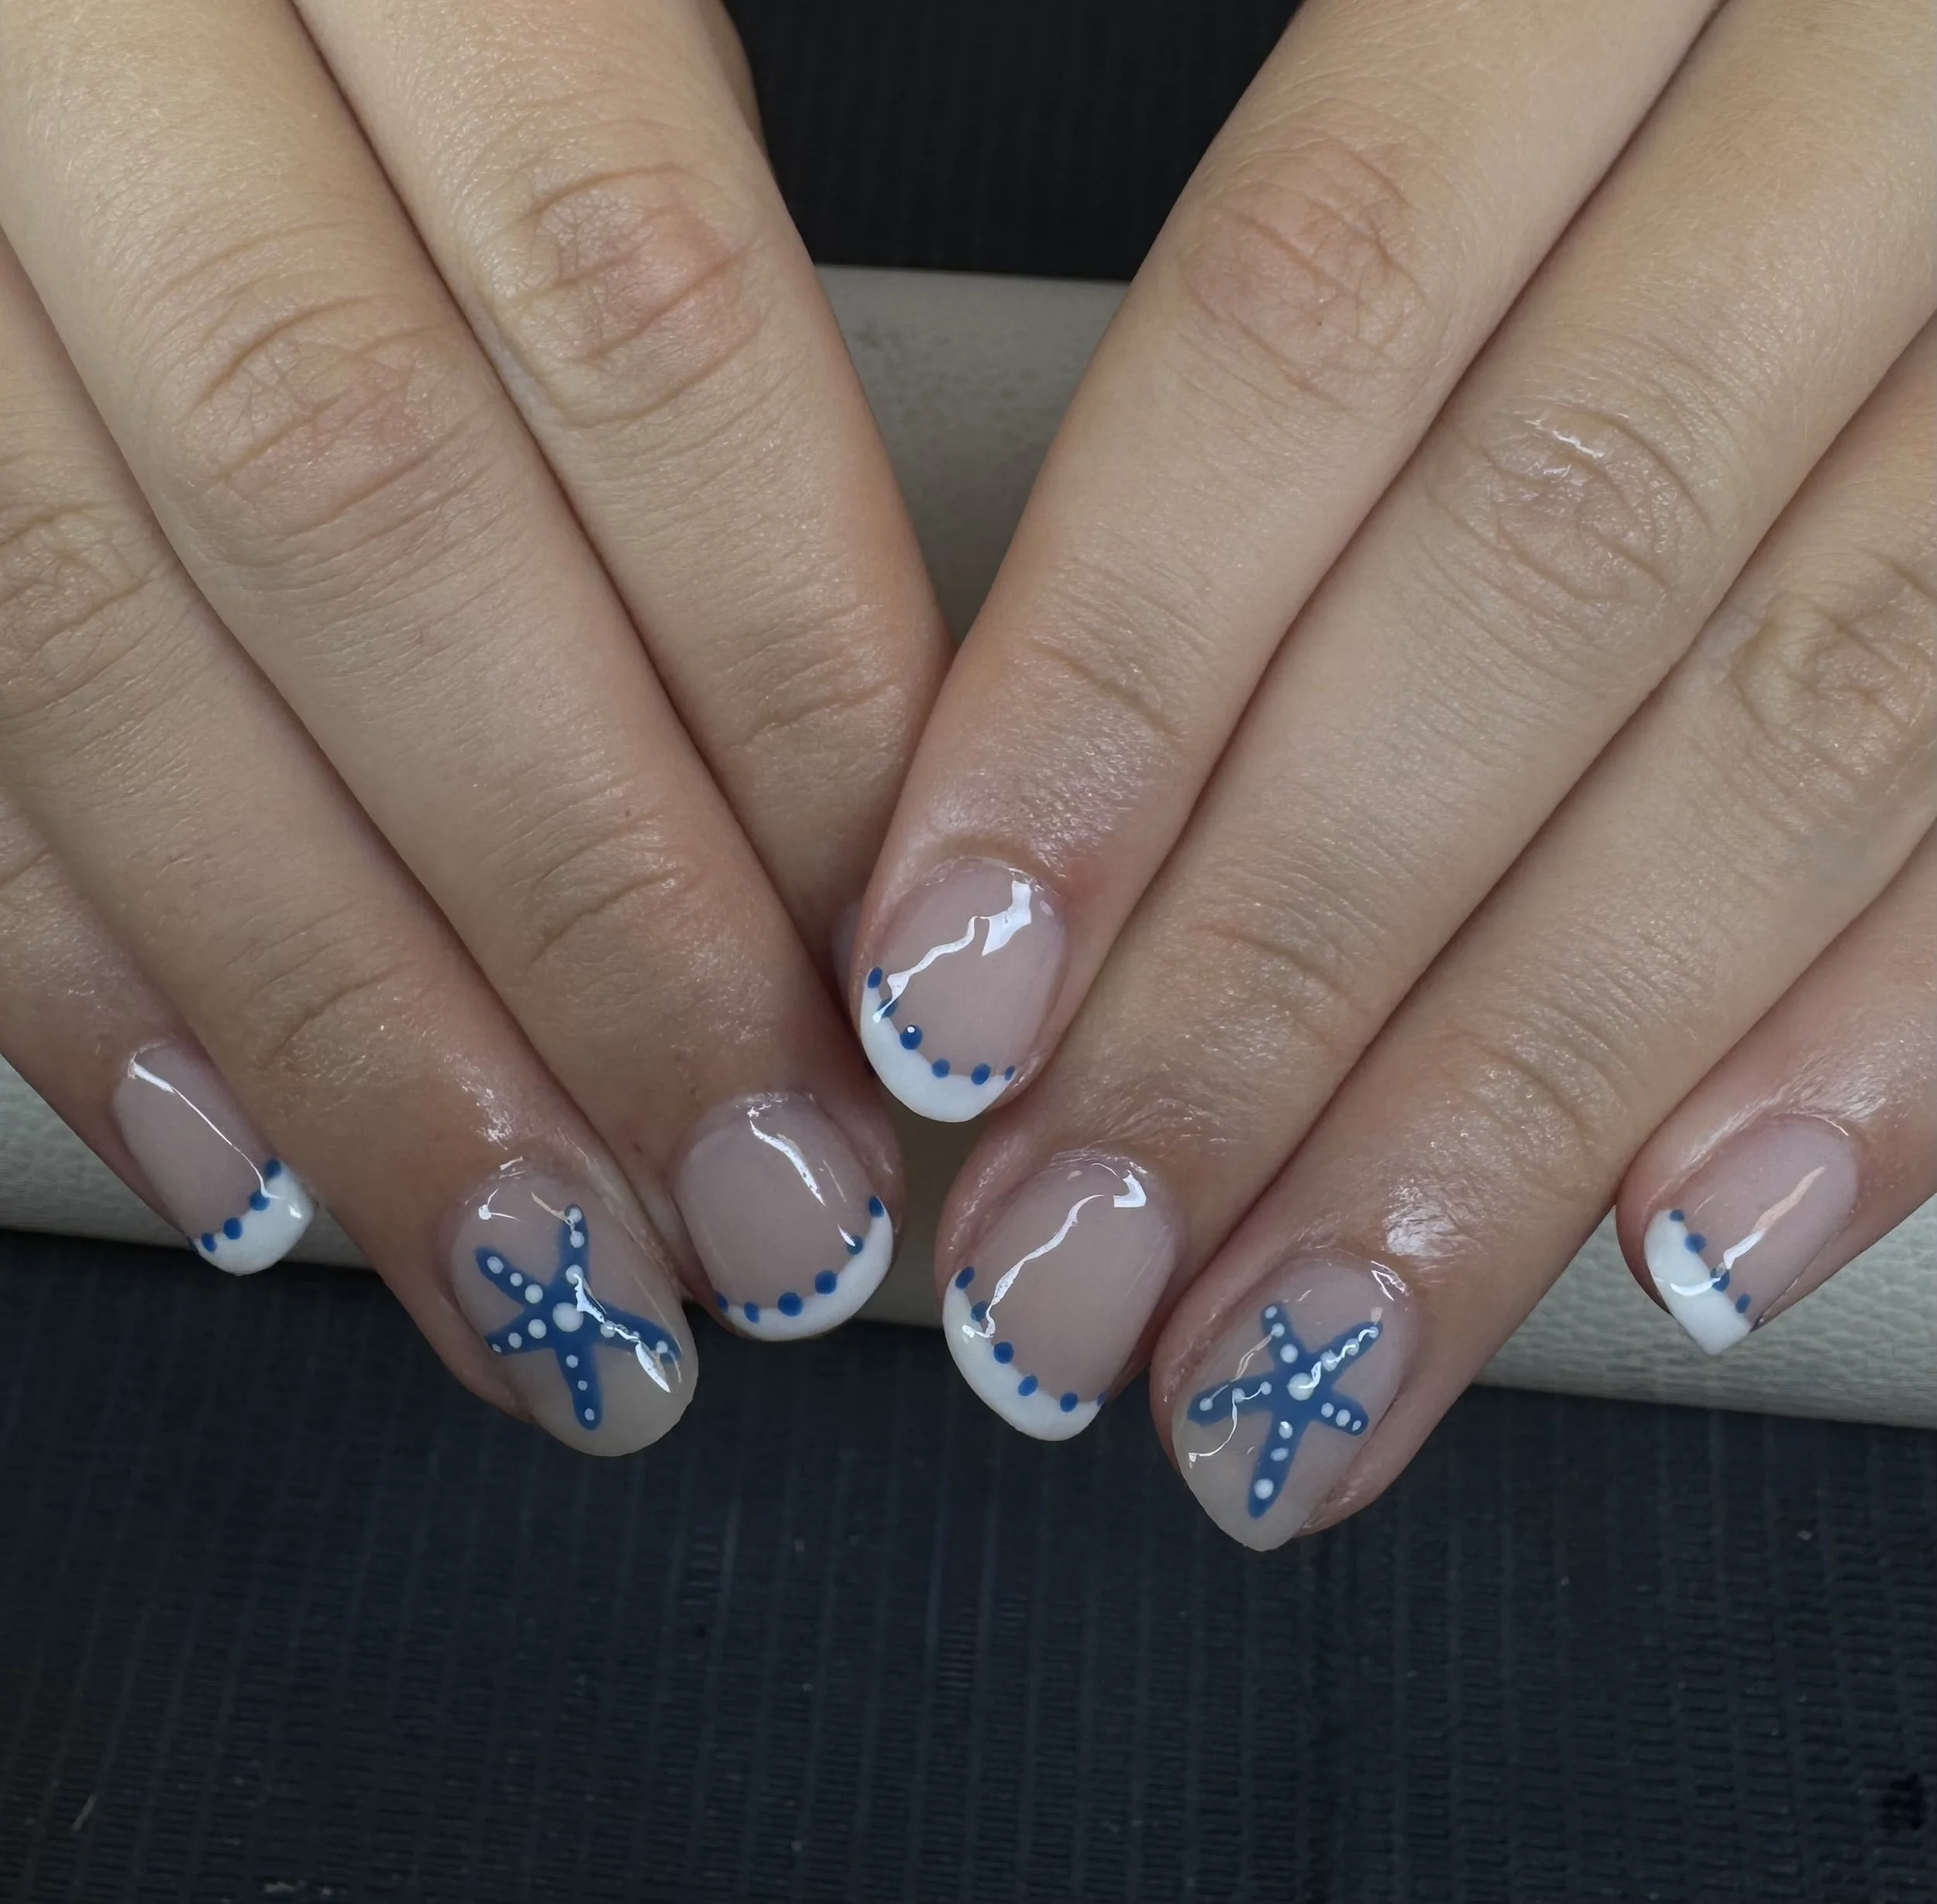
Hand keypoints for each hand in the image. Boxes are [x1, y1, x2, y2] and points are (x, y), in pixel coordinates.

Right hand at [0, 0, 946, 1449]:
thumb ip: (648, 274)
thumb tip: (846, 713)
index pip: (645, 327)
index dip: (791, 692)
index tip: (914, 965)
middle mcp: (87, 28)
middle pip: (375, 530)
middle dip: (593, 926)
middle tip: (764, 1204)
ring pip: (111, 655)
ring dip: (350, 1028)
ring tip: (545, 1265)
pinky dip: (77, 967)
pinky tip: (243, 1161)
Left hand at [850, 0, 1933, 1534]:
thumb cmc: (1700, 0)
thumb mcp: (1505, 20)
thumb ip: (1327, 340)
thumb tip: (1058, 779)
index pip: (1303, 332)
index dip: (1106, 690)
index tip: (944, 991)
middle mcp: (1881, 89)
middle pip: (1521, 593)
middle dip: (1271, 987)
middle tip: (1075, 1267)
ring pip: (1786, 733)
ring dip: (1521, 1095)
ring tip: (1309, 1341)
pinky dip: (1896, 1037)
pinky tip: (1693, 1241)